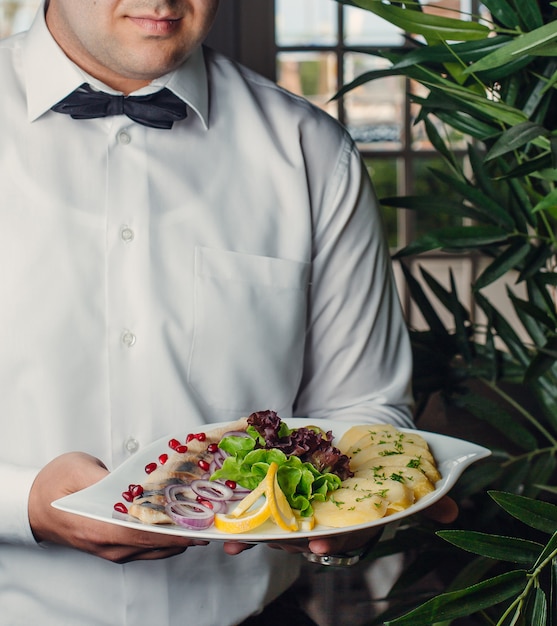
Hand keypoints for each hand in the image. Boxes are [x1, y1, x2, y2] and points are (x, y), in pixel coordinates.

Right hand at [28, 452, 204, 562]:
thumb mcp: (79, 469)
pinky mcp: (115, 546)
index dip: (175, 532)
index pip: (146, 535)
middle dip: (185, 532)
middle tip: (212, 517)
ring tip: (203, 517)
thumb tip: (139, 481)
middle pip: (155, 544)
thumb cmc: (53, 486)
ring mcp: (112, 550)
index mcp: (100, 529)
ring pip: (154, 548)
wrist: (33, 505)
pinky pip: (146, 545)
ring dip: (178, 535)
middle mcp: (109, 546)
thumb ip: (108, 475)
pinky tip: (181, 520)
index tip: (201, 526)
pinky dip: (166, 535)